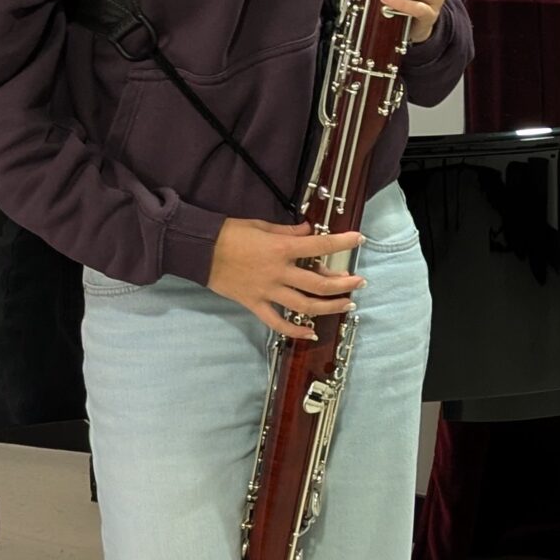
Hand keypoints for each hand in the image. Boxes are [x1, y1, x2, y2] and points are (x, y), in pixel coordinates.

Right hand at [207, 217, 366, 339]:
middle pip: (319, 283)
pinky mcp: (254, 304)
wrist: (200, 250)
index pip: (320, 245)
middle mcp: (279, 272)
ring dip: (329, 307)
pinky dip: (294, 331)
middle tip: (359, 282)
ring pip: (304, 305)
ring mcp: (267, 291)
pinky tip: (310, 333)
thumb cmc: (230, 233)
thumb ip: (288, 231)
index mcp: (282, 248)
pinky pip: (277, 322)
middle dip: (343, 284)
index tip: (359, 240)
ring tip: (346, 305)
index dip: (343, 243)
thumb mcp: (262, 225)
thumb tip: (309, 231)